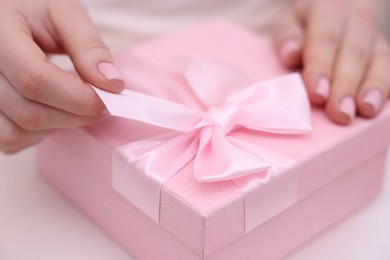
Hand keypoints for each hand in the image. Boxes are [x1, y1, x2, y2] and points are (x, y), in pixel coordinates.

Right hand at [0, 0, 123, 153]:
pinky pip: (9, 139)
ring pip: (18, 132)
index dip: (76, 97)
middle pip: (29, 112)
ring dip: (58, 126)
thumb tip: (112, 84)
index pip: (34, 79)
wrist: (6, 12)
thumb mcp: (64, 13)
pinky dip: (38, 133)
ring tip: (73, 103)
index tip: (106, 100)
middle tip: (99, 104)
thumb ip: (88, 47)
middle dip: (75, 115)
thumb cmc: (31, 7)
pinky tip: (52, 110)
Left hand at [273, 0, 389, 123]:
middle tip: (340, 113)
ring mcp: (375, 37)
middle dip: (346, 86)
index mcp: (328, 10)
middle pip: (354, 54)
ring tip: (366, 111)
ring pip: (379, 61)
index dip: (321, 68)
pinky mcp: (384, 53)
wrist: (334, 7)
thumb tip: (291, 55)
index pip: (324, 39)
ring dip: (373, 88)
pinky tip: (379, 107)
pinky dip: (386, 89)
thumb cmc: (306, 22)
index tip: (317, 95)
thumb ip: (288, 36)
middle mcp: (356, 21)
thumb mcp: (290, 21)